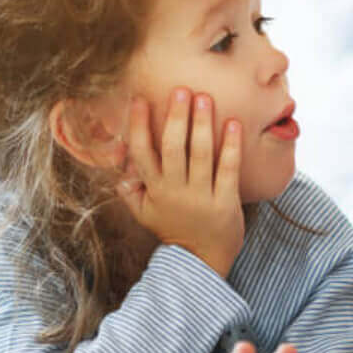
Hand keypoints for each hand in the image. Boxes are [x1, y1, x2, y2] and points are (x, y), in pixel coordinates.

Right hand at [116, 88, 245, 277]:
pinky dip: (231, 146)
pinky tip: (233, 124)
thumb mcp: (145, 214)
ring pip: (200, 155)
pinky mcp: (225, 202)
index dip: (139, 126)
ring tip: (204, 98)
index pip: (141, 153)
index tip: (140, 100)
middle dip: (175, 117)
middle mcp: (175, 191)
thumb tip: (119, 167)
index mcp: (154, 190)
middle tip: (180, 91)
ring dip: (202, 124)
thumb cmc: (174, 231)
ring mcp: (201, 196)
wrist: (202, 261)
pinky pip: (228, 169)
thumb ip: (130, 191)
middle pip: (172, 148)